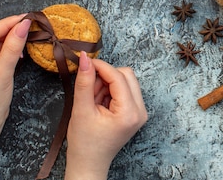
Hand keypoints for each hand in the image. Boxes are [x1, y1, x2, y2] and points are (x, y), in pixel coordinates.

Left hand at [0, 14, 29, 179]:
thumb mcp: (3, 71)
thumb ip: (14, 45)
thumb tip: (25, 24)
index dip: (10, 23)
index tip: (29, 18)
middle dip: (6, 30)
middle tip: (23, 38)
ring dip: (6, 38)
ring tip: (16, 52)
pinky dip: (4, 44)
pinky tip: (12, 54)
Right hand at [65, 52, 147, 179]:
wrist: (89, 163)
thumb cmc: (85, 143)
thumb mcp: (81, 110)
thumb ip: (85, 82)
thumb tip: (86, 58)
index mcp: (129, 112)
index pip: (118, 77)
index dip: (101, 66)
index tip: (85, 61)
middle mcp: (141, 111)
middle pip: (126, 75)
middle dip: (105, 76)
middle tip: (89, 89)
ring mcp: (140, 111)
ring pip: (126, 80)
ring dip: (107, 84)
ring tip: (93, 101)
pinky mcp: (136, 112)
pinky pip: (125, 89)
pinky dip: (110, 90)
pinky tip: (99, 103)